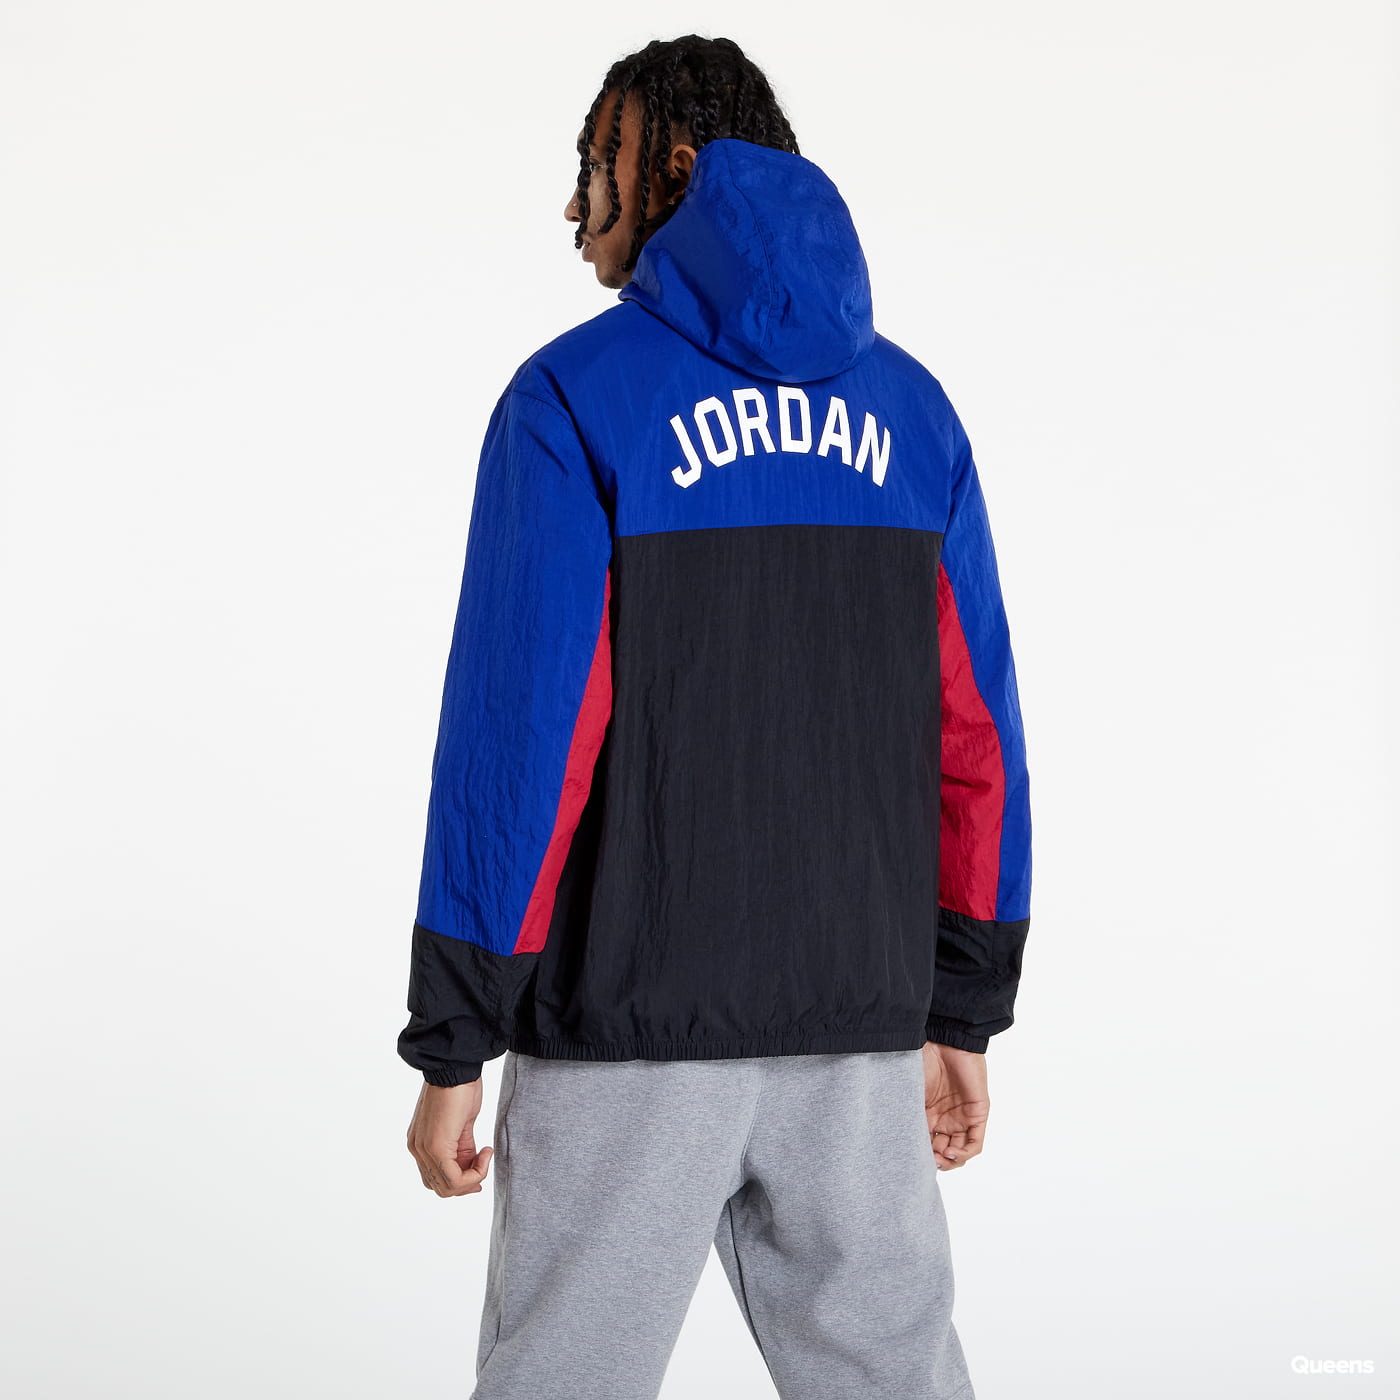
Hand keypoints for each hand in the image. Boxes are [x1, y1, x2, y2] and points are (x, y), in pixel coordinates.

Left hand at [406, 1079, 493, 1196]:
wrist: (456, 1068)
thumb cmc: (460, 1088)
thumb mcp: (460, 1124)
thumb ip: (461, 1147)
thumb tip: (471, 1164)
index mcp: (420, 1143)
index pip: (436, 1178)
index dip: (460, 1181)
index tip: (480, 1167)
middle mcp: (417, 1150)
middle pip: (440, 1188)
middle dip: (466, 1184)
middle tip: (484, 1167)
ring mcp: (424, 1150)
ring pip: (447, 1188)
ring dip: (472, 1179)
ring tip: (485, 1156)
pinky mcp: (436, 1148)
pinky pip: (455, 1178)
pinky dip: (475, 1173)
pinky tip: (485, 1153)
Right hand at [921, 1041, 989, 1170]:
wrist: (944, 1040)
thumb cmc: (924, 1059)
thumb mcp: (911, 1092)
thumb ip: (908, 1114)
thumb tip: (895, 1140)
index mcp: (929, 1114)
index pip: (928, 1143)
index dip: (922, 1155)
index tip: (912, 1159)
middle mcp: (946, 1118)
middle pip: (944, 1151)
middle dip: (937, 1161)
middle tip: (928, 1162)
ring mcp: (963, 1117)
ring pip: (961, 1151)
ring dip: (951, 1161)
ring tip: (940, 1159)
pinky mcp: (978, 1113)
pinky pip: (975, 1143)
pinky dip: (964, 1153)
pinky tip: (952, 1152)